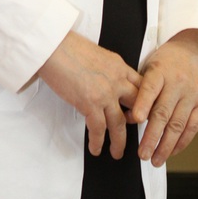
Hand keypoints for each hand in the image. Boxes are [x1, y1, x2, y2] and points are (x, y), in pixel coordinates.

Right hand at [37, 31, 141, 158]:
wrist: (53, 46)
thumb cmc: (68, 46)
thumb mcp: (97, 54)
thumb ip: (107, 69)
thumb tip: (105, 82)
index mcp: (119, 65)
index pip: (141, 86)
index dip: (144, 102)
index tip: (142, 113)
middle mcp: (117, 79)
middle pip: (137, 106)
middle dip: (137, 124)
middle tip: (134, 134)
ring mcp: (105, 93)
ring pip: (120, 124)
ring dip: (119, 141)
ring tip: (117, 152)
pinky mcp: (90, 103)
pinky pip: (98, 129)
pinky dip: (98, 141)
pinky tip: (95, 148)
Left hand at [128, 29, 197, 166]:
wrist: (191, 50)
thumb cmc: (164, 63)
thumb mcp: (147, 69)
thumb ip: (138, 92)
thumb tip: (129, 118)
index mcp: (160, 70)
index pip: (150, 88)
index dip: (143, 104)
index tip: (136, 119)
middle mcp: (178, 82)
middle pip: (164, 112)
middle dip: (152, 136)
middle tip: (142, 154)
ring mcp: (192, 93)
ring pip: (178, 124)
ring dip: (166, 145)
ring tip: (155, 159)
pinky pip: (192, 127)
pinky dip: (181, 142)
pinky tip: (171, 152)